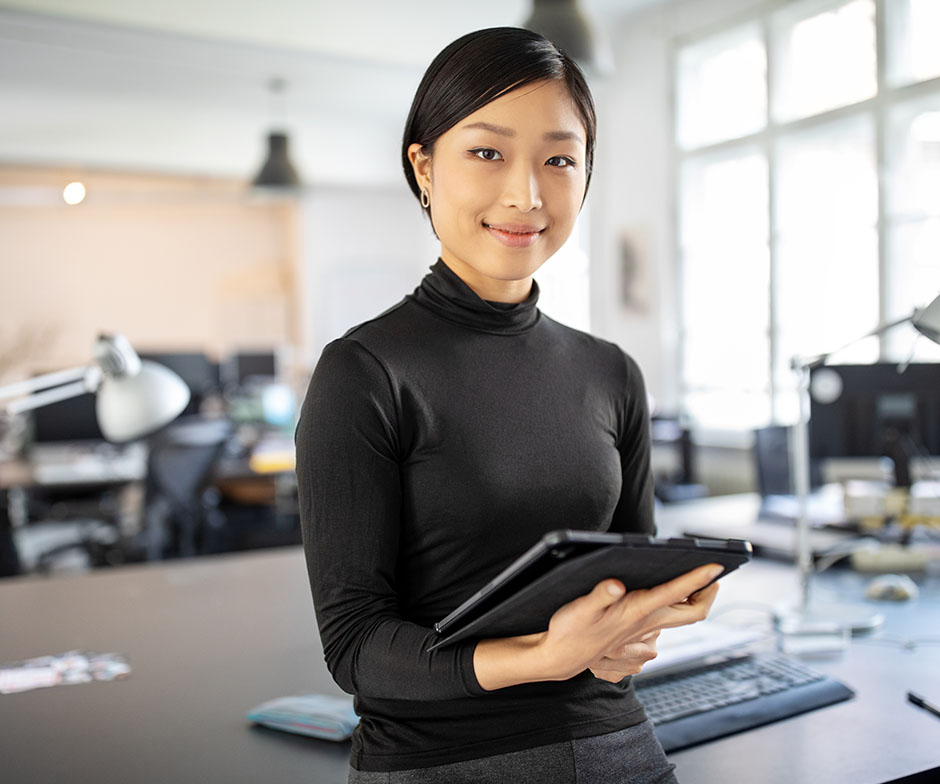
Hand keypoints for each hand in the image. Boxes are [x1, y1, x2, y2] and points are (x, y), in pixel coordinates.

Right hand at [472, 563, 721, 690]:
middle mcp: (648, 622)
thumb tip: (615, 583)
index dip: (698, 578)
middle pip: (694, 612)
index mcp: (638, 612)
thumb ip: (599, 595)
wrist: (561, 657)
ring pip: (682, 615)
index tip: (716, 565)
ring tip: (694, 576)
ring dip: (692, 597)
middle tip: (712, 572)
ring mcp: (645, 629)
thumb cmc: (570, 631)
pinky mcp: (638, 631)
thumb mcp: (579, 609)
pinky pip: (667, 618)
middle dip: (708, 592)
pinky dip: (675, 603)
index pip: (677, 594)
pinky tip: (664, 590)